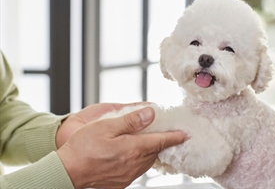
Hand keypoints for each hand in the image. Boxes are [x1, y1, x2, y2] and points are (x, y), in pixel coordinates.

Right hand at [57, 107, 185, 188]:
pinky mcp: (121, 181)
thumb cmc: (84, 146)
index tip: (184, 134)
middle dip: (162, 143)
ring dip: (151, 151)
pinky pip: (138, 169)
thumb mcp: (106, 126)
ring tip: (151, 142)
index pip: (160, 141)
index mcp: (133, 149)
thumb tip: (151, 114)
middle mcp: (134, 164)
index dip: (173, 137)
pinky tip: (134, 154)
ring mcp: (128, 175)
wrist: (68, 171)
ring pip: (147, 161)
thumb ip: (131, 121)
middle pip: (155, 151)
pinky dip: (141, 160)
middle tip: (166, 134)